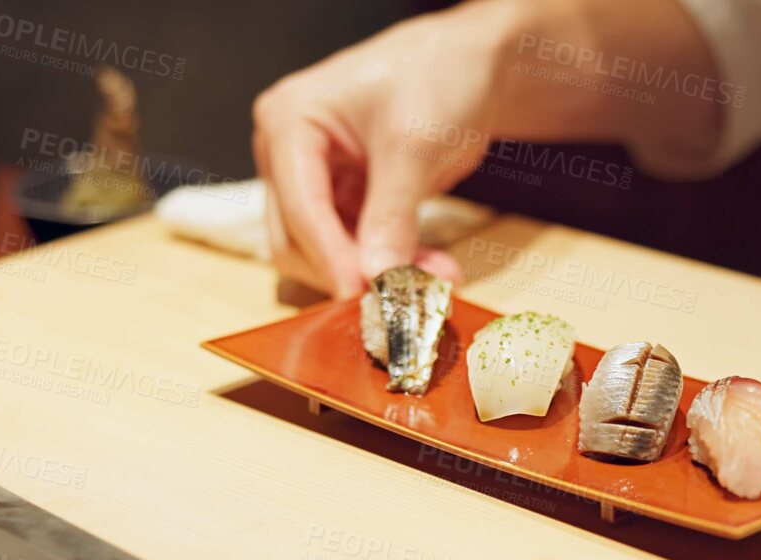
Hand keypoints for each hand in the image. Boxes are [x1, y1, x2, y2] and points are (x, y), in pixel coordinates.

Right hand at [252, 9, 505, 294]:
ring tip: (433, 279)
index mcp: (288, 121)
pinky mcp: (343, 197)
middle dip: (350, 270)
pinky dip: (388, 262)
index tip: (363, 295)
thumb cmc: (437, 75)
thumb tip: (377, 280)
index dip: (330, 257)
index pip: (299, 206)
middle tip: (405, 295)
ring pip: (324, 251)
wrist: (473, 63)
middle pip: (297, 238)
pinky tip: (429, 268)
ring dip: (374, 272)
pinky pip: (354, 247)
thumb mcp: (413, 145)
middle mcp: (287, 151)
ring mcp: (313, 176)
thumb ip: (392, 216)